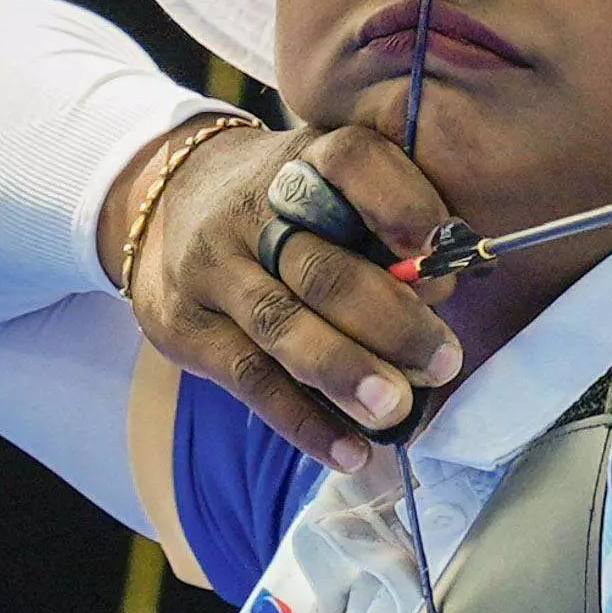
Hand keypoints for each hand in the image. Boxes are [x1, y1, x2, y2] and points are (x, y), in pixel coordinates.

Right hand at [109, 118, 466, 473]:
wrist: (166, 203)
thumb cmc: (284, 206)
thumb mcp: (329, 186)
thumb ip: (387, 226)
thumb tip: (445, 292)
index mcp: (304, 162)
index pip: (353, 162)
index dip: (404, 207)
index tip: (444, 258)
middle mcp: (250, 209)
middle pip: (321, 266)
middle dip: (389, 319)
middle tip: (443, 361)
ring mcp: (210, 268)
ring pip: (281, 325)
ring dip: (344, 371)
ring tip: (394, 409)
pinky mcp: (183, 325)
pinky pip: (250, 380)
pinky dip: (304, 421)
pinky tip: (350, 451)